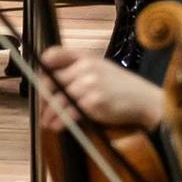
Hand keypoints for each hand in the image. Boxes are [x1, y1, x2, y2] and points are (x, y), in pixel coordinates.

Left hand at [41, 32, 166, 130]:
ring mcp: (89, 84)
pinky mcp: (92, 102)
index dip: (42, 67)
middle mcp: (86, 67)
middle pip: (51, 81)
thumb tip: (53, 84)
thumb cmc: (122, 88)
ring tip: (47, 122)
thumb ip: (80, 71)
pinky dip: (59, 122)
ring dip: (49, 114)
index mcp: (86, 57)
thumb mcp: (102, 70)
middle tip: (41, 110)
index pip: (54, 54)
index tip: (38, 80)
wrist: (144, 100)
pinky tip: (57, 127)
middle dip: (43, 98)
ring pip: (57, 99)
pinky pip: (67, 113)